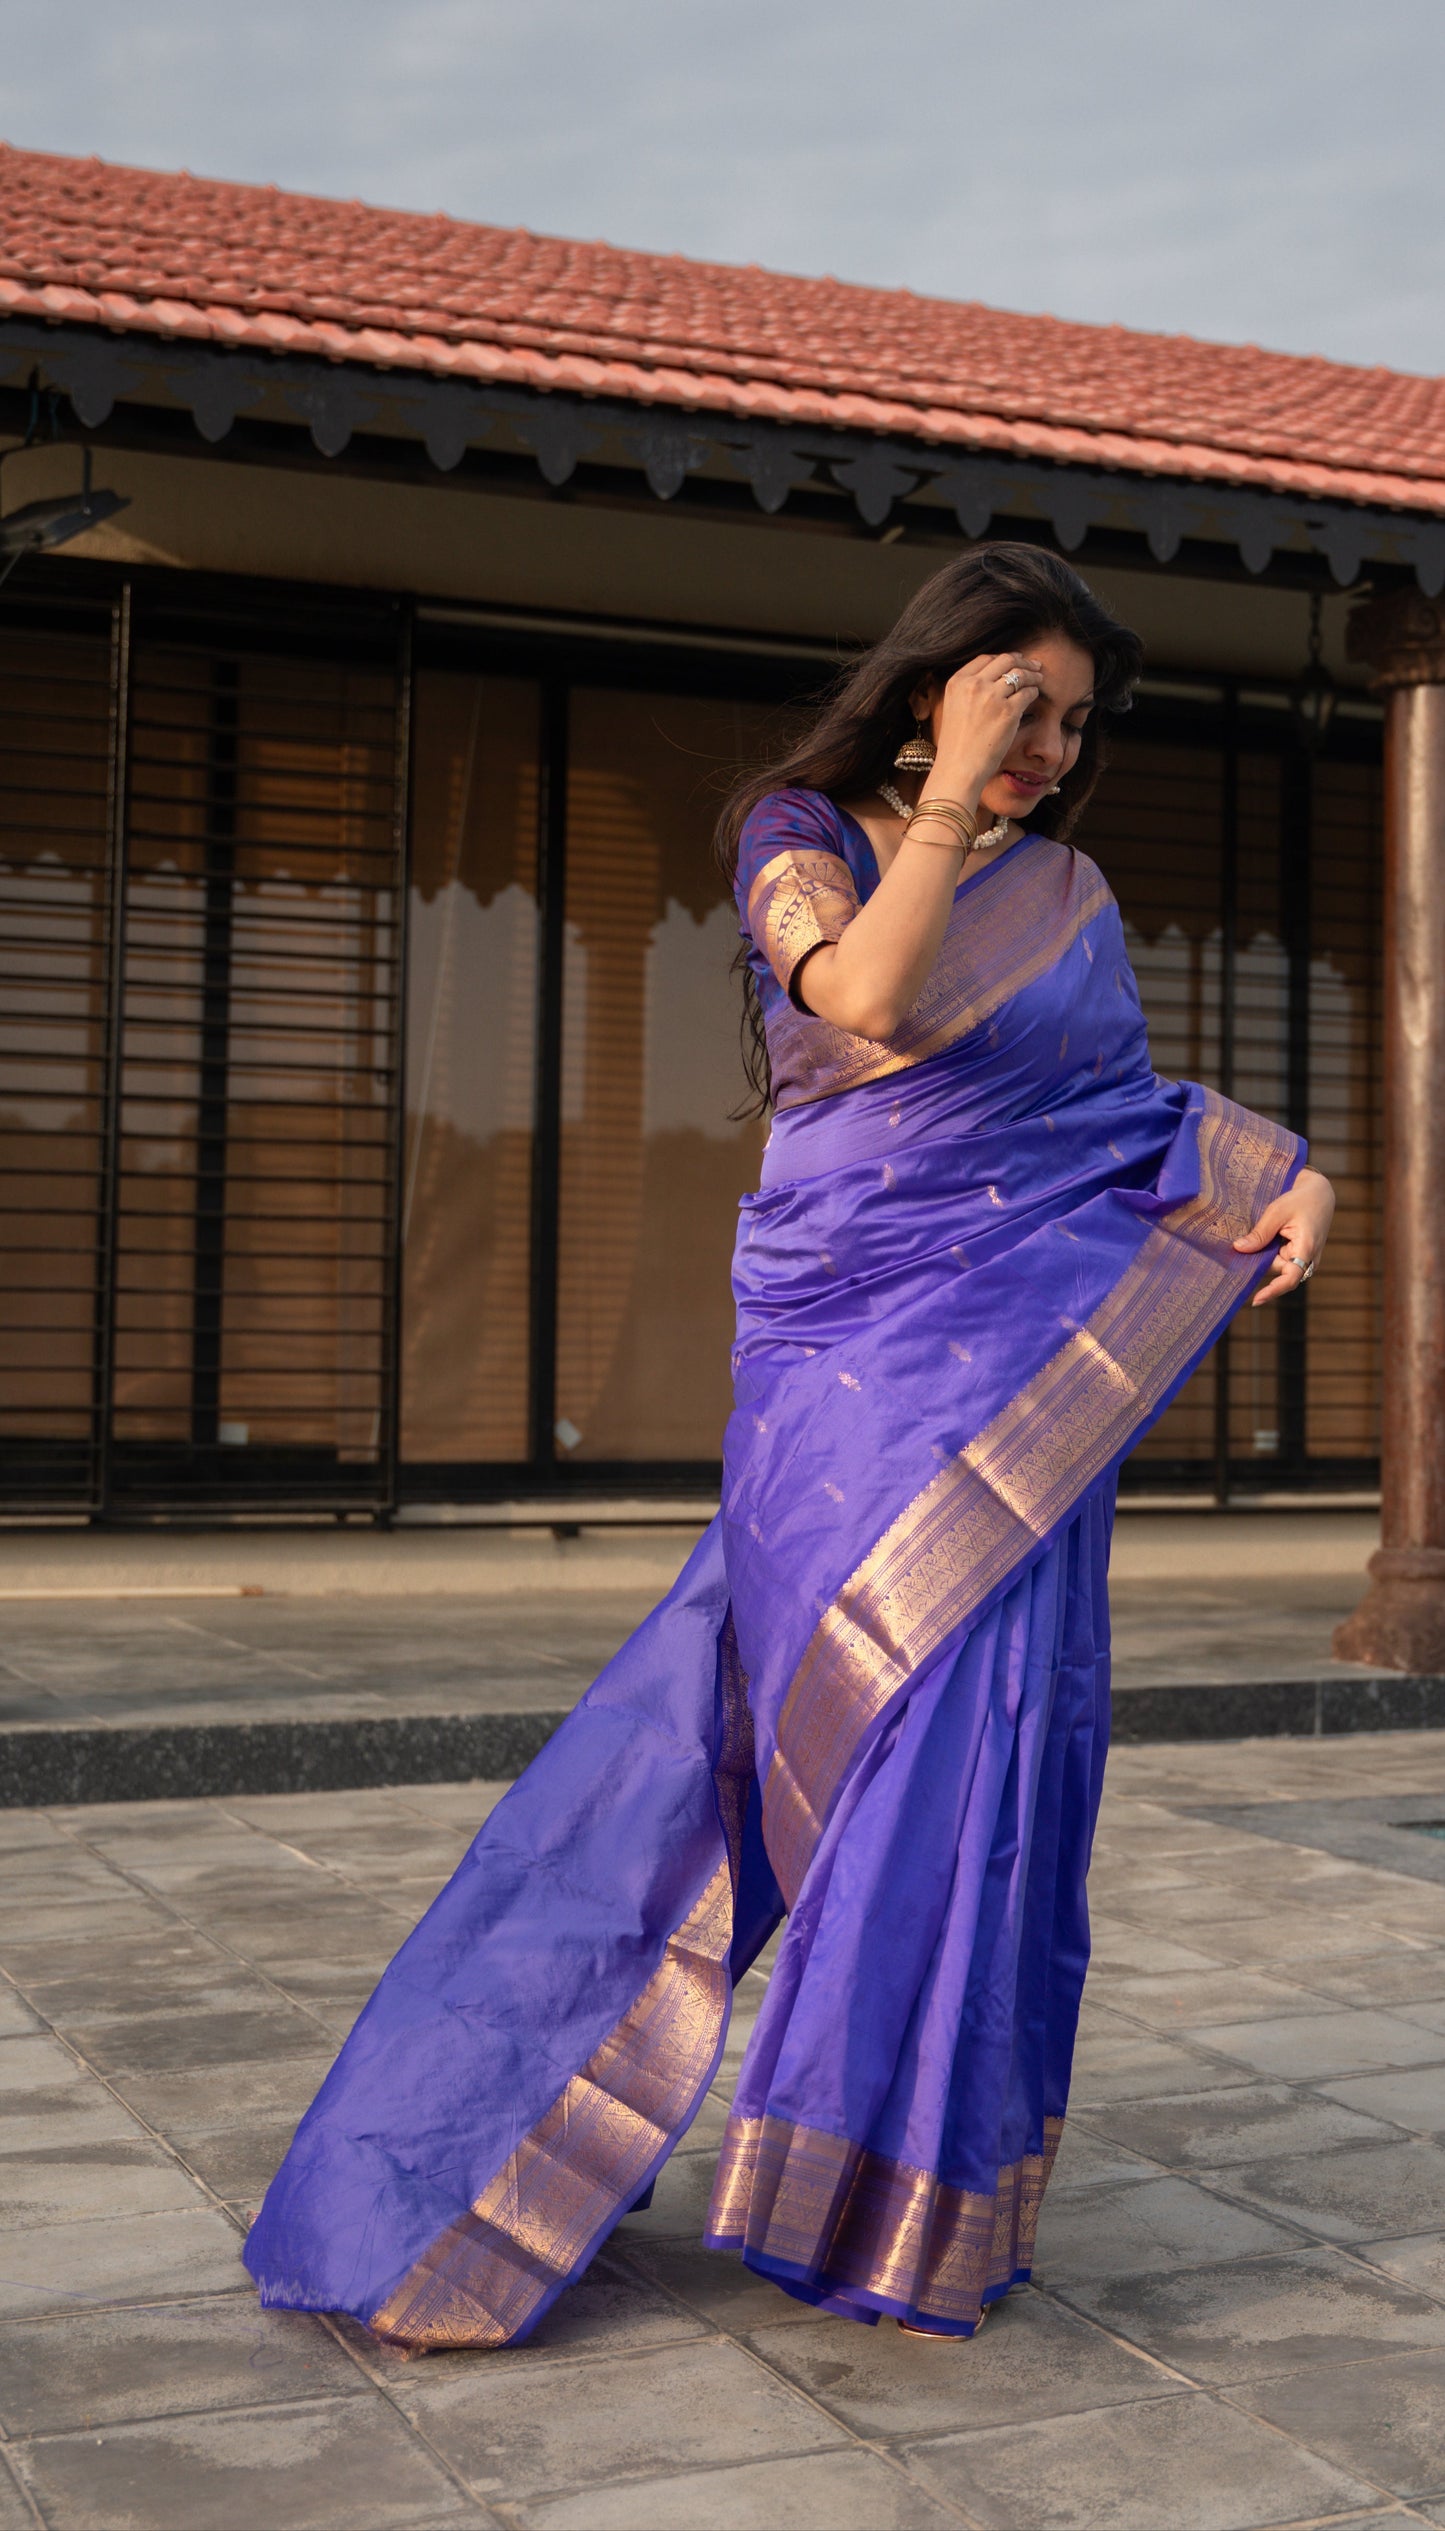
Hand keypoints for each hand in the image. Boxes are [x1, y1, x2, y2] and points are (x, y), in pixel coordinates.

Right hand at [931, 653, 1044, 795]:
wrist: (958, 768)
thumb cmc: (956, 745)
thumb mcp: (952, 708)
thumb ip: (968, 691)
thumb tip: (993, 680)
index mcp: (957, 682)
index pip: (985, 659)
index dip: (1003, 658)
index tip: (1014, 661)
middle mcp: (973, 684)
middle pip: (1005, 660)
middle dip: (1022, 660)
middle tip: (1033, 665)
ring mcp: (991, 697)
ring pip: (1019, 674)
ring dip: (1032, 674)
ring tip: (1039, 678)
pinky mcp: (1008, 712)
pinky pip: (1028, 693)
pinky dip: (1034, 691)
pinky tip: (1035, 695)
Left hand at [1233, 1166, 1334, 1306]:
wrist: (1319, 1194)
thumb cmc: (1300, 1200)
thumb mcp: (1277, 1212)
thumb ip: (1260, 1233)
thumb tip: (1239, 1249)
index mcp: (1306, 1248)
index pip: (1290, 1279)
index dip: (1272, 1291)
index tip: (1256, 1300)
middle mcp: (1308, 1259)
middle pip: (1278, 1271)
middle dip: (1259, 1264)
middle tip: (1237, 1254)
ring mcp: (1305, 1258)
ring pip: (1278, 1266)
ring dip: (1264, 1256)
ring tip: (1251, 1241)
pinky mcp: (1300, 1255)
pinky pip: (1281, 1260)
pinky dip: (1269, 1253)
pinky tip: (1258, 1244)